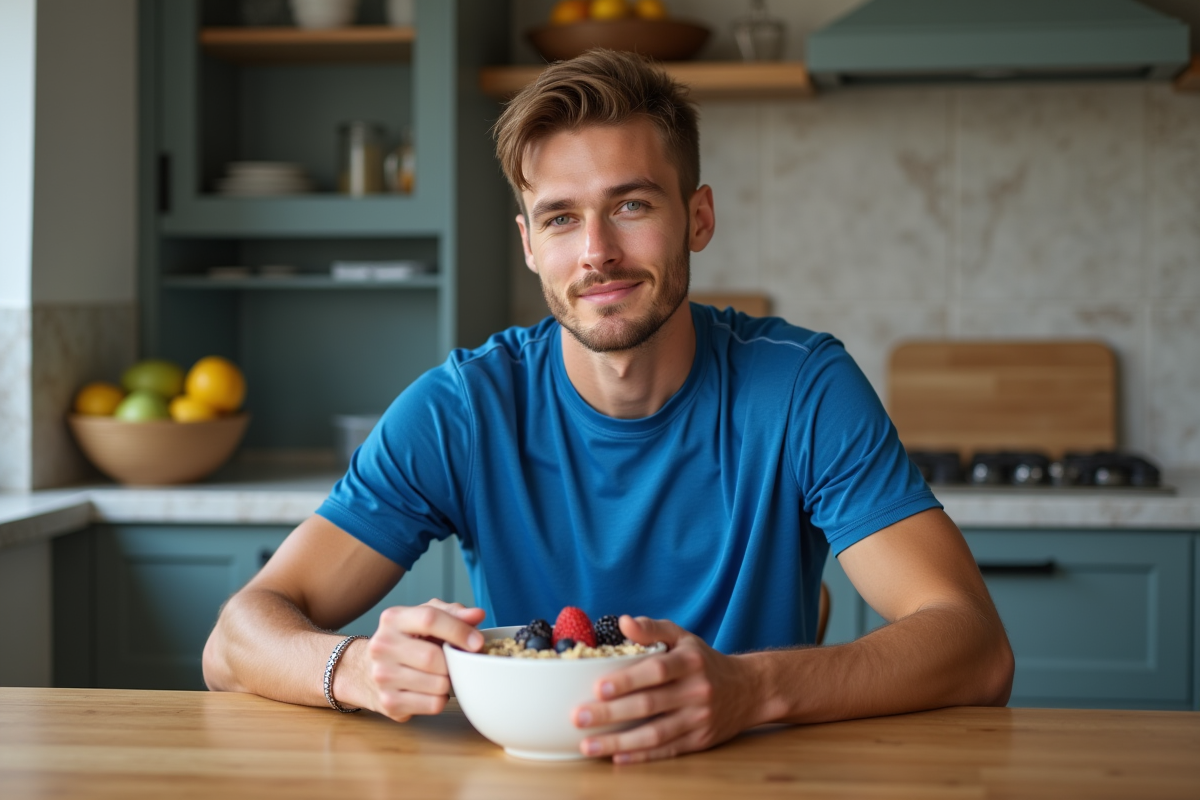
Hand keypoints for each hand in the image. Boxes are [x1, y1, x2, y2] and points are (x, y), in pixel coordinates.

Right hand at [347, 599, 484, 721]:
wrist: (366, 670)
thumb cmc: (407, 640)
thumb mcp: (425, 617)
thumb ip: (453, 613)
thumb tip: (477, 615)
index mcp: (393, 619)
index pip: (429, 619)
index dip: (459, 630)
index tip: (478, 642)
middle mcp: (382, 645)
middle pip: (433, 657)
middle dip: (453, 662)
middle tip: (454, 662)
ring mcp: (382, 676)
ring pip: (437, 684)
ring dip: (449, 681)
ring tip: (441, 674)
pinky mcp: (388, 702)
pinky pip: (433, 704)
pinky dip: (442, 698)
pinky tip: (432, 689)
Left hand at [573, 616, 758, 763]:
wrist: (748, 690)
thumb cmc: (703, 660)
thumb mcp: (682, 637)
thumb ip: (652, 628)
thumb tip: (623, 622)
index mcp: (690, 661)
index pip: (657, 670)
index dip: (628, 680)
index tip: (598, 687)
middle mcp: (697, 691)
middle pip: (650, 705)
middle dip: (612, 713)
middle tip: (579, 717)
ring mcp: (699, 719)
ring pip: (655, 734)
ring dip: (619, 742)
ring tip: (587, 745)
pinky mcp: (699, 741)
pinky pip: (667, 751)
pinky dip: (641, 756)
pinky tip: (616, 757)